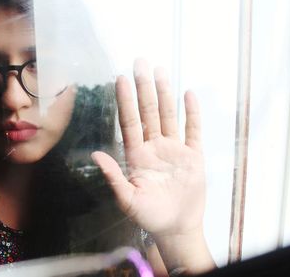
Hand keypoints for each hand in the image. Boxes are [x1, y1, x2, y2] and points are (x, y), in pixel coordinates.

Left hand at [91, 59, 205, 236]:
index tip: (120, 78)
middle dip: (144, 87)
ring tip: (160, 70)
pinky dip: (192, 113)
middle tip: (140, 61)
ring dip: (165, 93)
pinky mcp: (193, 156)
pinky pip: (193, 130)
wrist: (176, 227)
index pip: (130, 121)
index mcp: (136, 155)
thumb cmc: (149, 216)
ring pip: (168, 115)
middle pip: (148, 112)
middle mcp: (154, 147)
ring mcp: (174, 149)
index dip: (125, 100)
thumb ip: (113, 177)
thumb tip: (95, 153)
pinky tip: (188, 94)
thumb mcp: (127, 200)